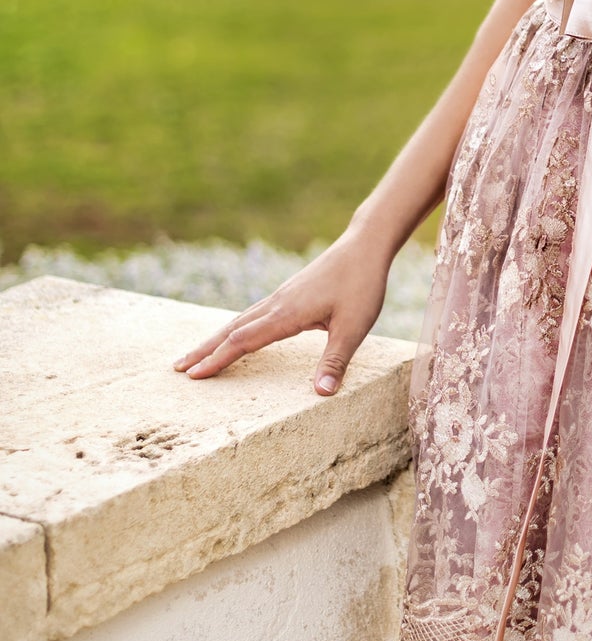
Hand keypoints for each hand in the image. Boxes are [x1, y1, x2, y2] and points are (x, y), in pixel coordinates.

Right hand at [173, 229, 393, 396]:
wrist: (364, 246)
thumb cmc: (361, 284)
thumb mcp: (354, 326)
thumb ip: (336, 360)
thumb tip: (322, 393)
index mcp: (287, 314)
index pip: (243, 340)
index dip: (219, 359)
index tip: (194, 376)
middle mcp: (277, 304)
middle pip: (231, 329)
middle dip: (204, 350)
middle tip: (177, 368)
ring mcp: (280, 297)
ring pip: (239, 320)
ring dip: (216, 338)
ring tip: (195, 354)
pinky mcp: (288, 293)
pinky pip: (252, 314)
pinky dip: (234, 328)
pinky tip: (234, 334)